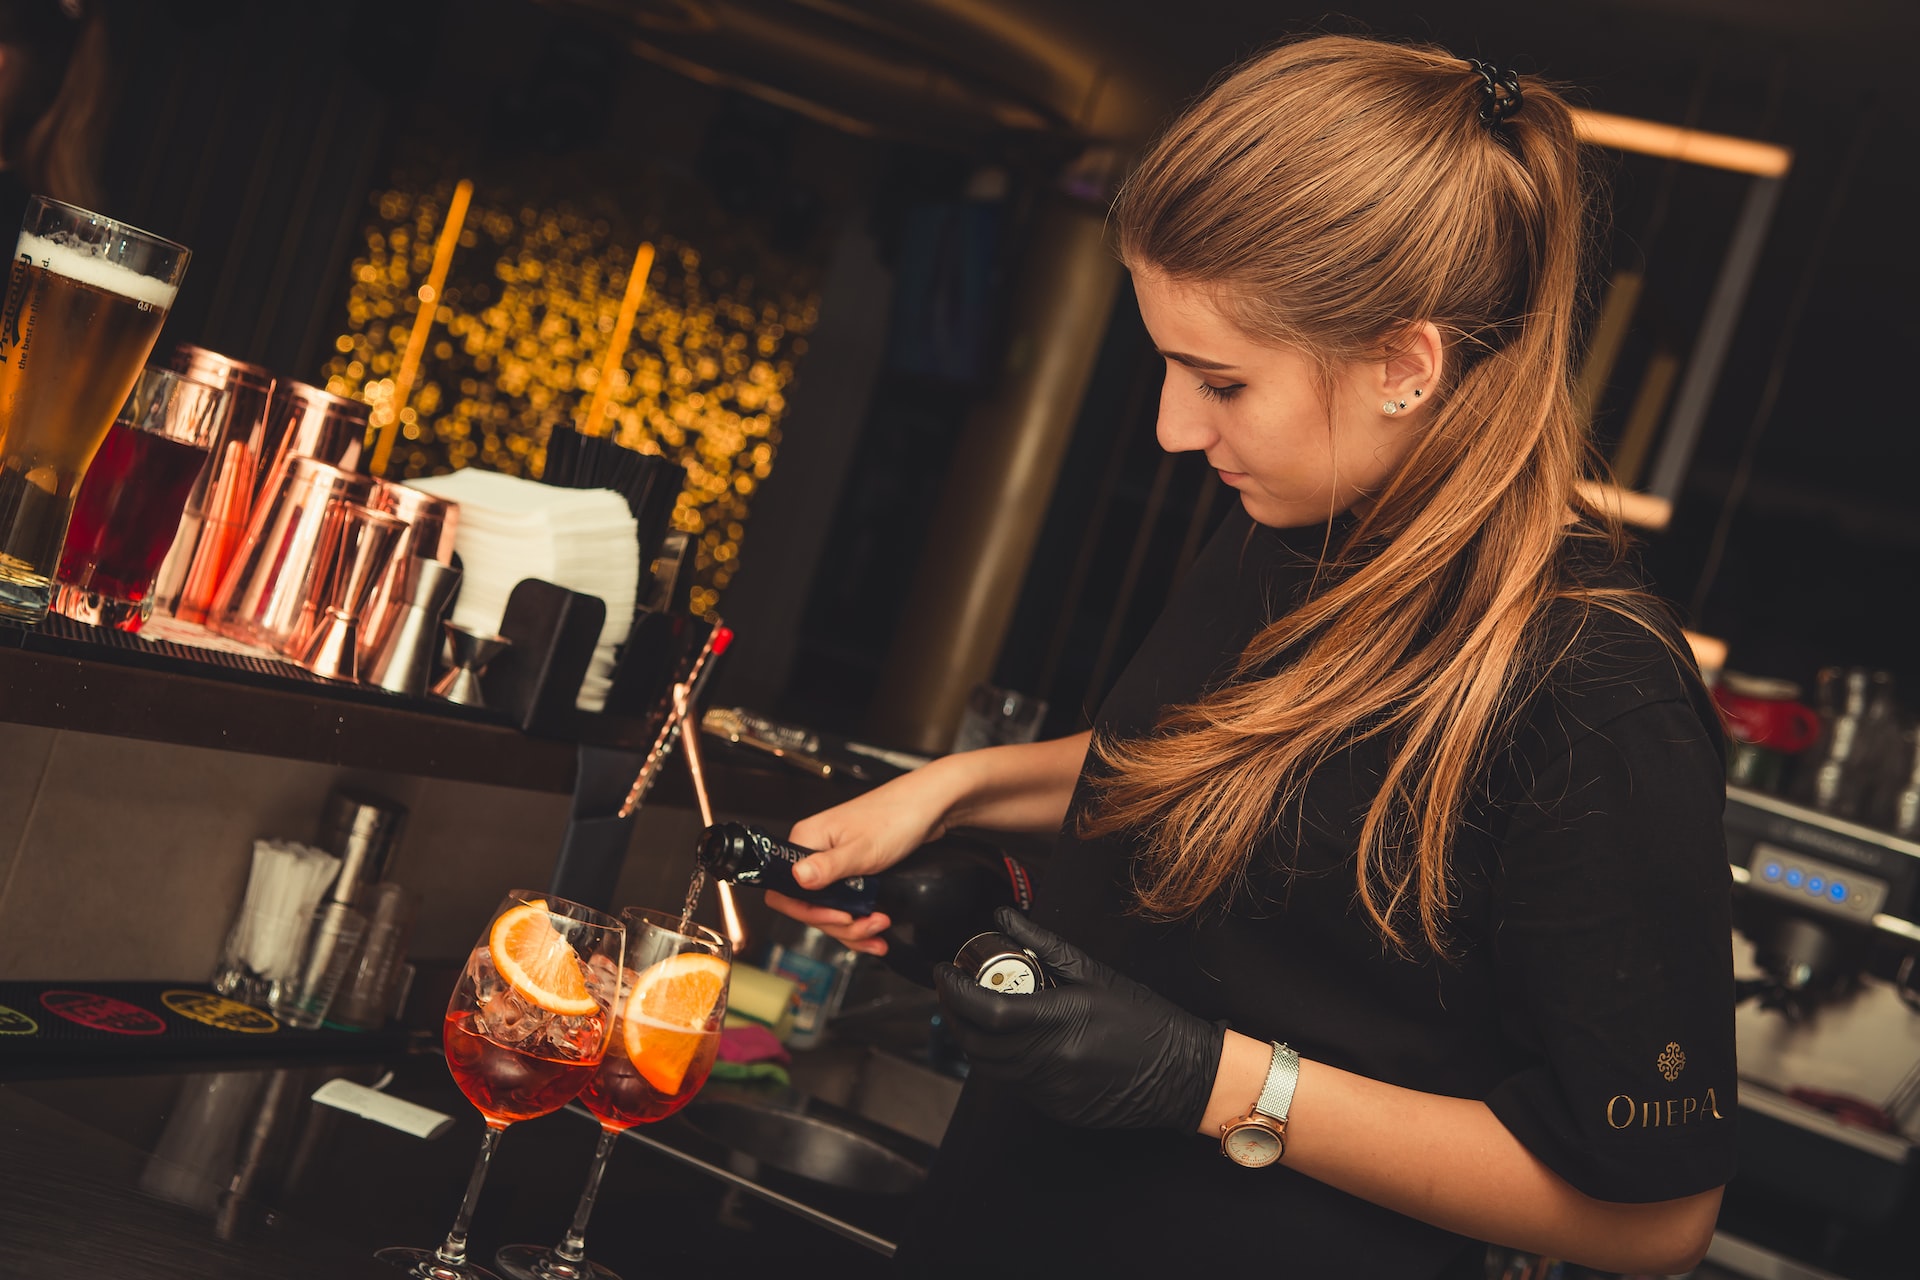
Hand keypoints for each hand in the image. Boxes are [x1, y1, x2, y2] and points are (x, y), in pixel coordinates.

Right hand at [764, 759, 965, 954]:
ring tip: (879, 926)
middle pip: (809, 906)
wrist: (930, 806)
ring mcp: (833, 865)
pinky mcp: (852, 873)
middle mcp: (815, 853)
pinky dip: (861, 923)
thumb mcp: (861, 848)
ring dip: (854, 927)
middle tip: (865, 923)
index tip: (836, 917)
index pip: (783, 889)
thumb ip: (828, 867)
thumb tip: (796, 877)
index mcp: (806, 841)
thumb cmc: (897, 815)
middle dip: (839, 923)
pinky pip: (847, 906)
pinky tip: (876, 932)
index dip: (806, 911)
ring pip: (830, 910)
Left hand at [933, 907, 1222, 1130]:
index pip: (985, 1009)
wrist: (1183, 1072)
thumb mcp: (1095, 973)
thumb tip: (1003, 917)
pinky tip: (1010, 1040)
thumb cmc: (1143, 1018)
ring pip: (989, 1067)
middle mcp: (1049, 1061)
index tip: (944, 970)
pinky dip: (1001, 1061)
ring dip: (973, 1039)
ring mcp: (1050, 1091)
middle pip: (976, 1043)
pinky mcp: (1055, 1109)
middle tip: (952, 988)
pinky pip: (1013, 1084)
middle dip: (954, 1014)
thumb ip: (1043, 945)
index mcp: (1058, 1020)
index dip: (954, 990)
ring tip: (974, 1011)